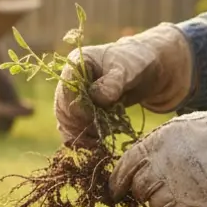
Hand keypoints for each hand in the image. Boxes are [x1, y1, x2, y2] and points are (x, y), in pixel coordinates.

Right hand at [54, 24, 194, 147]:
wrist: (142, 72)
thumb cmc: (134, 65)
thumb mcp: (127, 70)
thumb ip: (112, 83)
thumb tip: (98, 98)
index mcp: (76, 64)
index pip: (67, 90)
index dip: (79, 106)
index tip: (95, 116)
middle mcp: (69, 81)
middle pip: (64, 109)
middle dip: (81, 123)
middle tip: (101, 131)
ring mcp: (72, 98)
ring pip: (66, 122)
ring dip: (82, 133)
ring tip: (100, 139)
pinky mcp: (79, 112)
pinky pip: (73, 130)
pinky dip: (84, 138)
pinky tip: (98, 142)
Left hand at [108, 78, 206, 206]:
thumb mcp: (177, 129)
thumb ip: (154, 148)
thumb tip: (135, 168)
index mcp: (154, 144)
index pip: (124, 168)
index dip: (118, 183)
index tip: (116, 192)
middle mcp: (161, 164)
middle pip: (140, 191)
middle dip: (145, 194)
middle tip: (161, 192)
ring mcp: (178, 183)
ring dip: (165, 205)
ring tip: (182, 196)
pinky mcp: (196, 200)